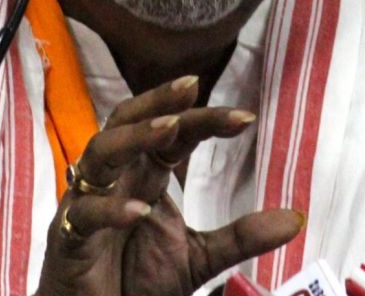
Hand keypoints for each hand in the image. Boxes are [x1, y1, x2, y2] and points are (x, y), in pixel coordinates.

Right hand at [34, 75, 303, 295]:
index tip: (245, 117)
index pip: (172, 133)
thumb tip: (296, 220)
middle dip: (158, 101)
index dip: (203, 120)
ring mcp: (86, 203)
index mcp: (145, 175)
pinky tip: (138, 211)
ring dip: (133, 137)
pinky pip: (84, 214)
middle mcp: (115, 178)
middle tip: (192, 87)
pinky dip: (109, 209)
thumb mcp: (200, 258)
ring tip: (167, 128)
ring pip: (100, 152)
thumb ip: (241, 236)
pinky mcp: (68, 239)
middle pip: (129, 120)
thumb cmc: (136, 282)